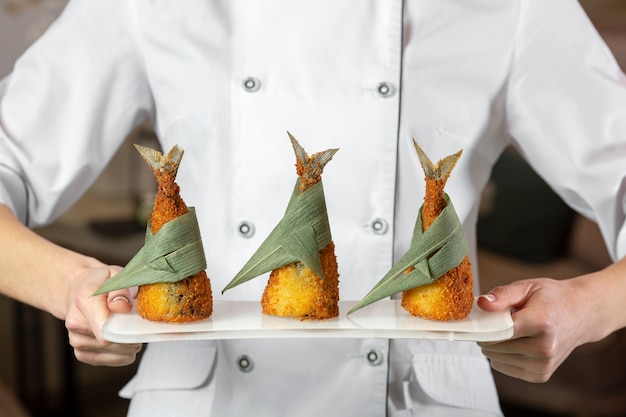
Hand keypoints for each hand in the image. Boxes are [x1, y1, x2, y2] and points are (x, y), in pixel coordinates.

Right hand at [64, 265, 141, 366]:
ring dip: (128, 345)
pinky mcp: (81, 353)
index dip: (124, 329)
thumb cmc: (102, 282)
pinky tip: (124, 342)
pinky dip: (122, 354)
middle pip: (110, 342)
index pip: (103, 326)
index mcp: (84, 300)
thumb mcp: (115, 274)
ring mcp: (76, 340)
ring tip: (129, 329)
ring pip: (112, 353)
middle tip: (139, 324)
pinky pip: (108, 361)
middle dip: (131, 336)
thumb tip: (122, 306)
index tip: (136, 322)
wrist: (79, 289)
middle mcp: (75, 322)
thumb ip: (121, 289)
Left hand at [477, 277, 599, 382]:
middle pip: (496, 347)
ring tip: (508, 331)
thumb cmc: (552, 298)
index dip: (483, 328)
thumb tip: (482, 304)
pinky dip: (501, 356)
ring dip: (493, 346)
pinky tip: (513, 343)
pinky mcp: (540, 375)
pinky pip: (504, 367)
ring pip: (497, 359)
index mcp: (541, 323)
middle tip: (492, 322)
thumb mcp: (528, 287)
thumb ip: (503, 294)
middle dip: (486, 335)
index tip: (474, 322)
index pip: (499, 332)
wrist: (582, 314)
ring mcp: (544, 364)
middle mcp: (544, 348)